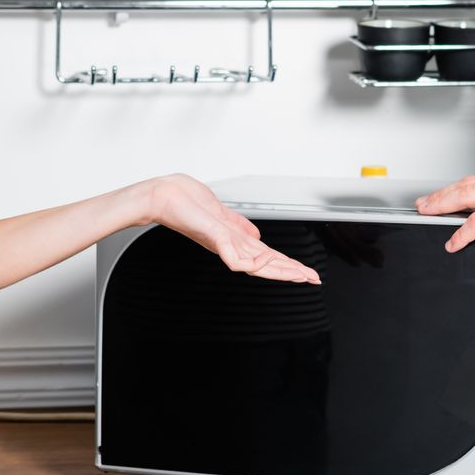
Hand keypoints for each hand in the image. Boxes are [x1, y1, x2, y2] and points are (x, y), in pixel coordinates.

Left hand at [139, 174, 320, 283]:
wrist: (161, 196)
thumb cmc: (183, 200)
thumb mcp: (219, 213)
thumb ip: (238, 226)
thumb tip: (255, 235)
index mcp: (233, 239)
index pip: (267, 255)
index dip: (287, 264)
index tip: (306, 271)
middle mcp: (229, 244)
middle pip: (266, 263)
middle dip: (291, 271)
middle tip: (313, 279)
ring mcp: (221, 243)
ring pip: (256, 263)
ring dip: (279, 270)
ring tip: (300, 274)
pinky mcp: (213, 237)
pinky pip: (233, 257)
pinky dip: (250, 263)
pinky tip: (263, 264)